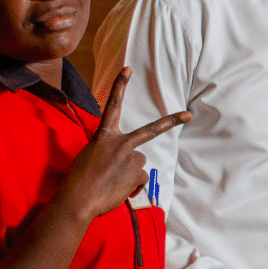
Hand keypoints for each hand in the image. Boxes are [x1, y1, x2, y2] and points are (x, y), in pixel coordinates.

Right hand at [53, 67, 188, 223]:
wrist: (79, 198)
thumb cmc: (81, 179)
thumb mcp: (91, 156)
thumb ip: (110, 150)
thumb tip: (126, 162)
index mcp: (104, 136)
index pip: (113, 105)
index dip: (120, 86)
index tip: (128, 69)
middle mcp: (120, 143)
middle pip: (151, 130)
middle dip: (172, 121)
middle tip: (188, 115)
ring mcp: (132, 157)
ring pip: (138, 163)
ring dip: (129, 173)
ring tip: (111, 181)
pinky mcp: (139, 173)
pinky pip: (140, 178)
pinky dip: (132, 185)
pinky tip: (118, 188)